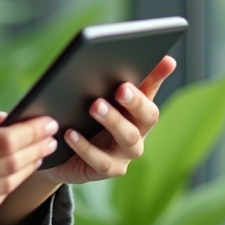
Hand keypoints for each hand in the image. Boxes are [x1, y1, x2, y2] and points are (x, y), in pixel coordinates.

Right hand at [0, 100, 58, 224]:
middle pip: (9, 164)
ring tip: (36, 154)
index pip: (2, 139)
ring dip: (26, 169)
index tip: (45, 122)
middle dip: (36, 149)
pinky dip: (7, 187)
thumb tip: (6, 117)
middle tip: (49, 137)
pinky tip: (13, 173)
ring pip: (4, 186)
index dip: (31, 132)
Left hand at [41, 55, 177, 185]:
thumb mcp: (87, 96)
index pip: (151, 88)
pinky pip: (101, 161)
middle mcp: (137, 131)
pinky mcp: (108, 170)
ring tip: (95, 106)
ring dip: (113, 121)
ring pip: (128, 138)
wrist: (59, 154)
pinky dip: (85, 147)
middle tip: (121, 88)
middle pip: (148, 116)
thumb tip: (100, 54)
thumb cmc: (78, 118)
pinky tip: (70, 134)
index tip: (166, 59)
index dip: (159, 75)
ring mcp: (125, 153)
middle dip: (136, 101)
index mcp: (135, 109)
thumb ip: (99, 78)